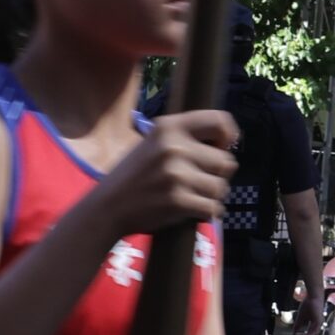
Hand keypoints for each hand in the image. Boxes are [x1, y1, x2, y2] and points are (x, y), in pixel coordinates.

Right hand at [97, 110, 235, 235]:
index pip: (219, 121)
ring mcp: (176, 175)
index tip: (222, 147)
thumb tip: (225, 142)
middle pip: (225, 161)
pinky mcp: (178, 200)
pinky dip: (206, 213)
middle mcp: (174, 147)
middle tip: (198, 182)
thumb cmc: (132, 177)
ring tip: (192, 198)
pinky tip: (192, 211)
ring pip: (220, 187)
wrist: (106, 208)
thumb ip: (183, 138)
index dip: (228, 136)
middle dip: (216, 175)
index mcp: (168, 127)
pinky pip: (212, 208)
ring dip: (211, 196)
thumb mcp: (151, 144)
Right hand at [293, 282, 325, 334]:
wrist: (313, 296)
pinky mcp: (319, 320)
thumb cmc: (308, 304)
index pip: (309, 333)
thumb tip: (294, 332)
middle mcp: (318, 324)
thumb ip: (298, 324)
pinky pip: (315, 331)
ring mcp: (320, 322)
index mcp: (314, 323)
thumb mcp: (301, 316)